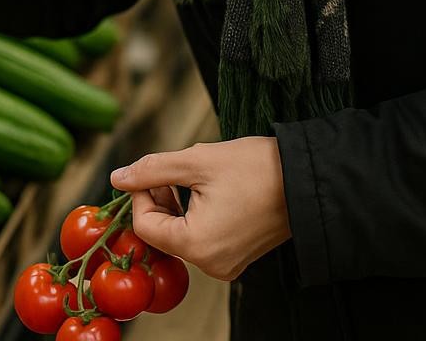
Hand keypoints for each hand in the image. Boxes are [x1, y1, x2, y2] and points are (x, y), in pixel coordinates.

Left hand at [110, 136, 291, 281]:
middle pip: (162, 233)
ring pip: (180, 235)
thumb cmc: (256, 168)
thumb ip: (151, 170)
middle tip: (172, 172)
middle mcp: (211, 264)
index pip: (145, 225)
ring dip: (177, 206)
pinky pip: (202, 239)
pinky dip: (195, 216)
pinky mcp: (237, 257)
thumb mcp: (195, 162)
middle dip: (159, 199)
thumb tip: (117, 178)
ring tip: (193, 179)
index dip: (141, 194)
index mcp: (197, 245)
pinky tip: (208, 192)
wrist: (307, 179)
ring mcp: (226, 264)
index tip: (153, 171)